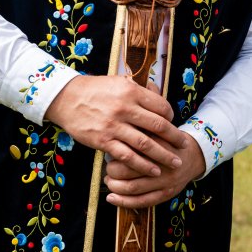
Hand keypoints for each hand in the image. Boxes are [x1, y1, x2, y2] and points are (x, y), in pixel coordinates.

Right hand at [45, 75, 185, 176]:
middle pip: (158, 126)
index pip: (160, 106)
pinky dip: (142, 165)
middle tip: (184, 146)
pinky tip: (153, 170)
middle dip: (174, 138)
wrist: (67, 98)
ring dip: (163, 155)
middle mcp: (125, 108)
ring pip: (145, 144)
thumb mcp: (119, 81)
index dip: (171, 116)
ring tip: (174, 163)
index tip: (173, 123)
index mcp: (131, 91)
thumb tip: (157, 93)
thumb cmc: (95, 89)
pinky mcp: (103, 141)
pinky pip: (127, 156)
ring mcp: (114, 126)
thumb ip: (138, 89)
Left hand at [104, 132, 205, 208]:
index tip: (110, 151)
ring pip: (133, 188)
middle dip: (112, 171)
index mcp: (160, 146)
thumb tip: (114, 139)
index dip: (116, 153)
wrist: (194, 157)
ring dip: (115, 187)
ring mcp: (165, 182)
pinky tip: (111, 198)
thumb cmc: (170, 142)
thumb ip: (139, 133)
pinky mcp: (166, 194)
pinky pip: (142, 202)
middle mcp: (163, 165)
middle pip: (129, 170)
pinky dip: (124, 202)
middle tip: (108, 169)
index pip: (132, 151)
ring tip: (109, 182)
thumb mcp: (158, 132)